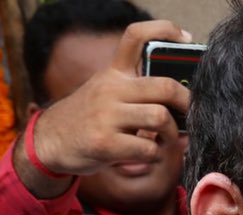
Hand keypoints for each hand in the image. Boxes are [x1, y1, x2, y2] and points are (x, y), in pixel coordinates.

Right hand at [22, 21, 191, 191]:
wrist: (50, 140)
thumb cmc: (90, 118)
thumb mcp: (107, 93)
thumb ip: (139, 93)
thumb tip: (186, 107)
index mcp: (114, 73)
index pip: (136, 36)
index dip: (164, 30)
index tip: (186, 38)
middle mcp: (110, 89)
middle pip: (164, 86)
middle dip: (188, 104)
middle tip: (191, 116)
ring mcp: (106, 115)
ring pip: (160, 118)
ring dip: (171, 135)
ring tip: (165, 140)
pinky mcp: (105, 143)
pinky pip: (148, 149)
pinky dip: (156, 156)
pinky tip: (148, 155)